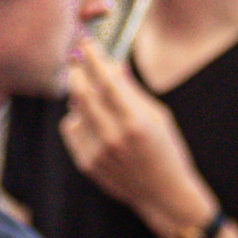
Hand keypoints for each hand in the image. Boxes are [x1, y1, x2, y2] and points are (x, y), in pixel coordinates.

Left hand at [60, 43, 209, 237]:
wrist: (163, 194)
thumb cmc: (166, 151)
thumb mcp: (158, 116)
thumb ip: (132, 91)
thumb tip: (112, 65)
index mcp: (136, 121)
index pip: (108, 80)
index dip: (95, 58)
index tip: (87, 43)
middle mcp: (113, 136)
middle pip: (82, 93)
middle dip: (76, 71)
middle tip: (76, 60)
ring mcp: (97, 152)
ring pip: (74, 111)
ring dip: (80, 97)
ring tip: (94, 97)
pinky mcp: (86, 164)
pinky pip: (71, 130)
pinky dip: (77, 119)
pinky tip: (92, 121)